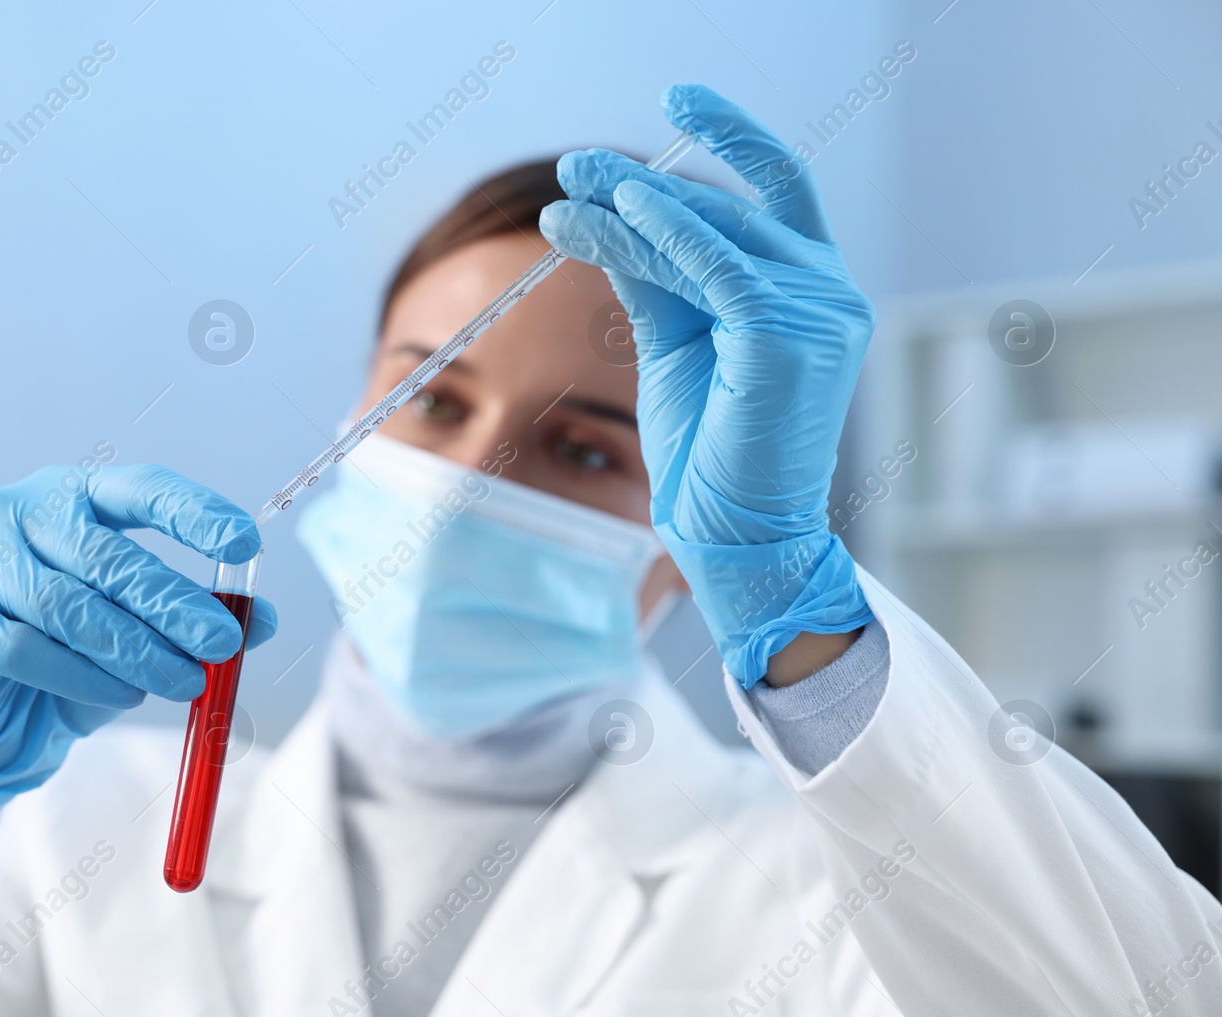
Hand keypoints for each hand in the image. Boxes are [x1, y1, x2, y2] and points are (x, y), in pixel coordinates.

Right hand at [0, 463, 275, 831]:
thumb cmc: (70, 659)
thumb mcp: (142, 636)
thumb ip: (194, 619)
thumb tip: (260, 619)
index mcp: (76, 496)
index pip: (140, 489)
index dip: (193, 513)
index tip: (242, 545)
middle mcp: (18, 511)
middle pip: (106, 555)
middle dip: (172, 602)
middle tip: (223, 641)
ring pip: (67, 605)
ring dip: (135, 650)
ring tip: (185, 682)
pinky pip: (24, 647)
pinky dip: (83, 676)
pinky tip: (123, 695)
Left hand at [539, 83, 873, 685]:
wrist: (733, 536)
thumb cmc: (711, 453)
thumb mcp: (676, 345)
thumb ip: (656, 279)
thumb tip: (611, 215)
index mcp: (809, 290)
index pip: (778, 189)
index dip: (732, 134)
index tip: (678, 97)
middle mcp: (829, 291)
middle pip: (729, 208)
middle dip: (642, 183)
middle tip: (572, 167)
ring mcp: (822, 311)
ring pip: (715, 232)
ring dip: (634, 206)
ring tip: (569, 190)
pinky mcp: (793, 336)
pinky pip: (718, 265)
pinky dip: (666, 234)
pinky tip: (616, 215)